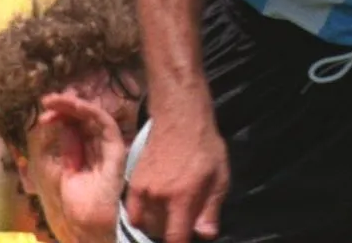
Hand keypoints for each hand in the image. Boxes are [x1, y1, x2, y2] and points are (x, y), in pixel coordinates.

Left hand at [37, 92, 128, 238]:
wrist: (87, 224)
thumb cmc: (77, 204)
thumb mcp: (66, 168)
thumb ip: (67, 147)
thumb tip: (59, 123)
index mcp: (88, 152)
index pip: (76, 126)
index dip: (61, 117)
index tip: (43, 115)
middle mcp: (99, 147)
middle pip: (83, 118)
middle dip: (64, 107)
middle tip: (46, 102)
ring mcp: (108, 146)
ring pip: (93, 116)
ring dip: (73, 104)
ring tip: (54, 101)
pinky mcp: (115, 149)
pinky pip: (105, 123)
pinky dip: (89, 110)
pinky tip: (74, 106)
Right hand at [124, 108, 229, 242]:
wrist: (179, 120)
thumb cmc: (205, 147)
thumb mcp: (220, 178)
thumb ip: (211, 210)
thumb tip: (205, 235)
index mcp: (182, 197)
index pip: (175, 238)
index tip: (183, 241)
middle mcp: (158, 196)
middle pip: (159, 232)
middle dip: (171, 232)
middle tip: (183, 221)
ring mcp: (143, 189)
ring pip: (146, 222)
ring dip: (157, 224)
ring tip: (170, 215)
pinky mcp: (133, 182)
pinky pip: (132, 211)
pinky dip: (141, 216)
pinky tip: (153, 211)